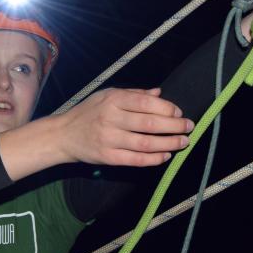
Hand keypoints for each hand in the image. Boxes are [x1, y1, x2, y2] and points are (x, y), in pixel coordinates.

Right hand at [56, 87, 193, 166]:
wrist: (63, 134)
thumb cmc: (88, 112)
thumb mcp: (107, 95)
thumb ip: (134, 94)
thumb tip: (159, 93)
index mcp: (113, 100)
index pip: (145, 103)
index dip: (167, 108)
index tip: (179, 112)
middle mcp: (111, 118)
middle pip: (149, 123)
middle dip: (174, 126)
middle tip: (189, 127)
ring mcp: (109, 139)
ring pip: (145, 143)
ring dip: (168, 143)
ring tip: (183, 142)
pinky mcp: (107, 157)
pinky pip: (135, 160)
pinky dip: (153, 159)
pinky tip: (165, 155)